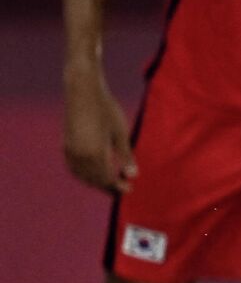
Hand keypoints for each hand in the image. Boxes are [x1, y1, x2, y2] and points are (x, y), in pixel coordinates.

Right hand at [63, 70, 135, 191]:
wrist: (83, 92)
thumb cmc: (106, 110)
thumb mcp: (120, 133)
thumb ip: (126, 155)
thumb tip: (133, 175)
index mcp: (95, 153)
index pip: (106, 178)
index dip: (117, 186)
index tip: (129, 189)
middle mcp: (80, 155)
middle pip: (94, 179)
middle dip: (108, 186)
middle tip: (123, 188)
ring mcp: (70, 151)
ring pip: (82, 175)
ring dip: (96, 182)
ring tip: (110, 182)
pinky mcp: (66, 145)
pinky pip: (74, 167)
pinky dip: (84, 174)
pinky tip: (94, 172)